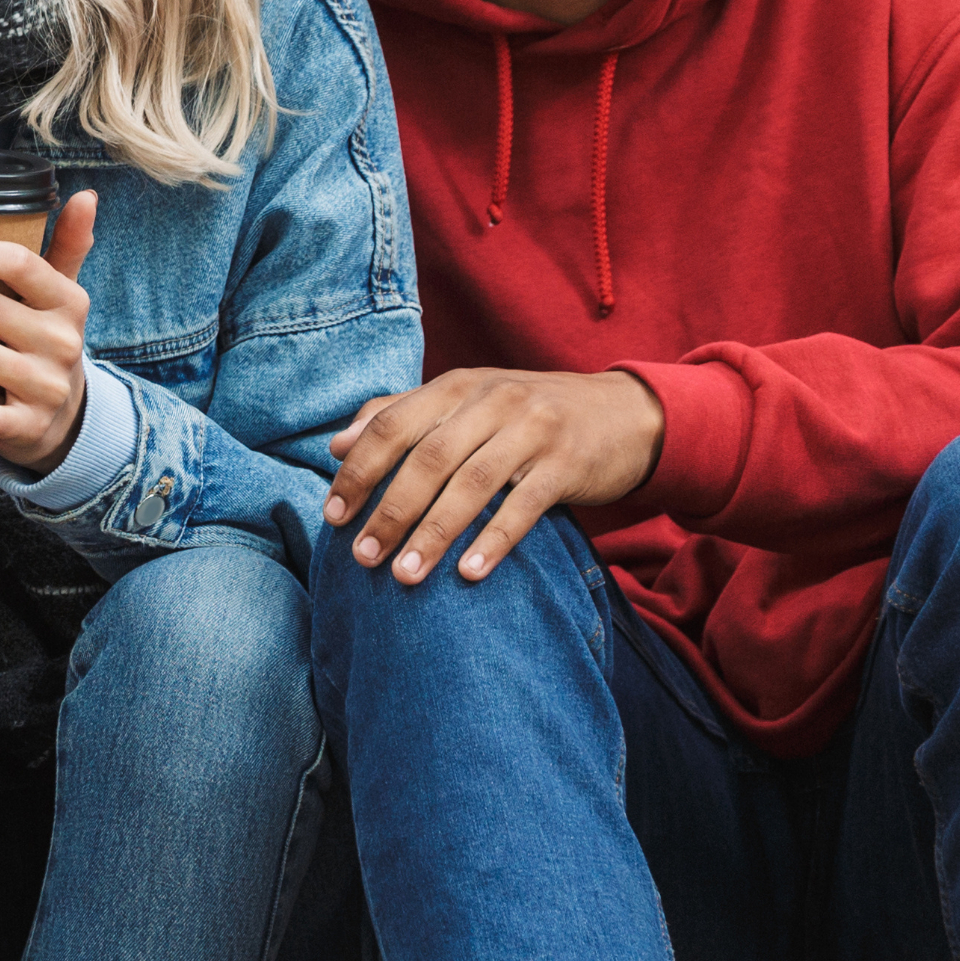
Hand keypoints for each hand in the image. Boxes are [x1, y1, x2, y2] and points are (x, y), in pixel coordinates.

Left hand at [321, 367, 664, 582]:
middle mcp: (493, 401)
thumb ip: (402, 415)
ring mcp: (534, 430)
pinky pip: (526, 506)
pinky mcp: (568, 463)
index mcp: (458, 386)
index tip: (333, 516)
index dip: (359, 471)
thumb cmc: (528, 415)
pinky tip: (469, 572)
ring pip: (472, 484)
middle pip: (428, 458)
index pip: (393, 425)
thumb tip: (337, 444)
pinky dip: (495, 540)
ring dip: (434, 533)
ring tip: (405, 574)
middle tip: (363, 557)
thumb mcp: (467, 402)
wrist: (625, 413)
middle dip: (390, 510)